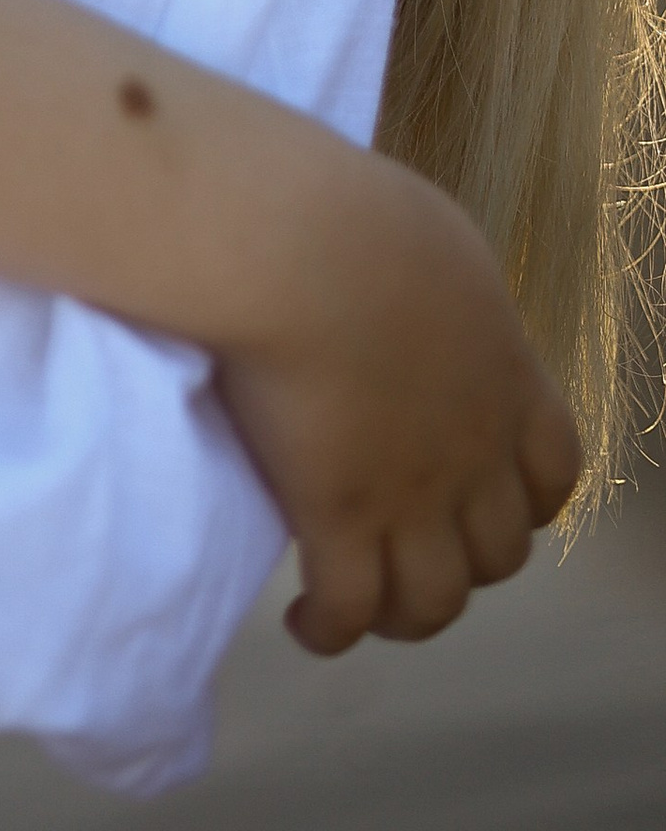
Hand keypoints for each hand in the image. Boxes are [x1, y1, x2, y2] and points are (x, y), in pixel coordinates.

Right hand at [212, 152, 580, 653]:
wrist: (294, 249)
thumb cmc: (357, 219)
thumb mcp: (434, 242)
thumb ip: (445, 293)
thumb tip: (419, 294)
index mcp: (506, 378)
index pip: (553, 470)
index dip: (529, 501)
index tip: (487, 497)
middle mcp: (473, 453)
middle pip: (500, 553)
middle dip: (466, 563)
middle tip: (413, 549)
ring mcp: (409, 497)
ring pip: (436, 602)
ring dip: (407, 616)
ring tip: (365, 606)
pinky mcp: (337, 520)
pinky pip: (348, 609)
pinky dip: (330, 629)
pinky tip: (304, 621)